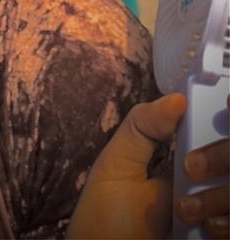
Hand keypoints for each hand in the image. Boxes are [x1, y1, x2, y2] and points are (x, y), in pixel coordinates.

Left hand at [68, 93, 228, 238]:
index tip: (227, 105)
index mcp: (193, 163)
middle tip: (189, 169)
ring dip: (222, 197)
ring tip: (183, 210)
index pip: (223, 135)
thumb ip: (143, 126)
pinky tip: (207, 229)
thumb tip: (178, 98)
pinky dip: (228, 224)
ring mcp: (217, 217)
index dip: (226, 122)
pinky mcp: (216, 238)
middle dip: (223, 156)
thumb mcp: (119, 162)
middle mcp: (211, 189)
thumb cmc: (107, 214)